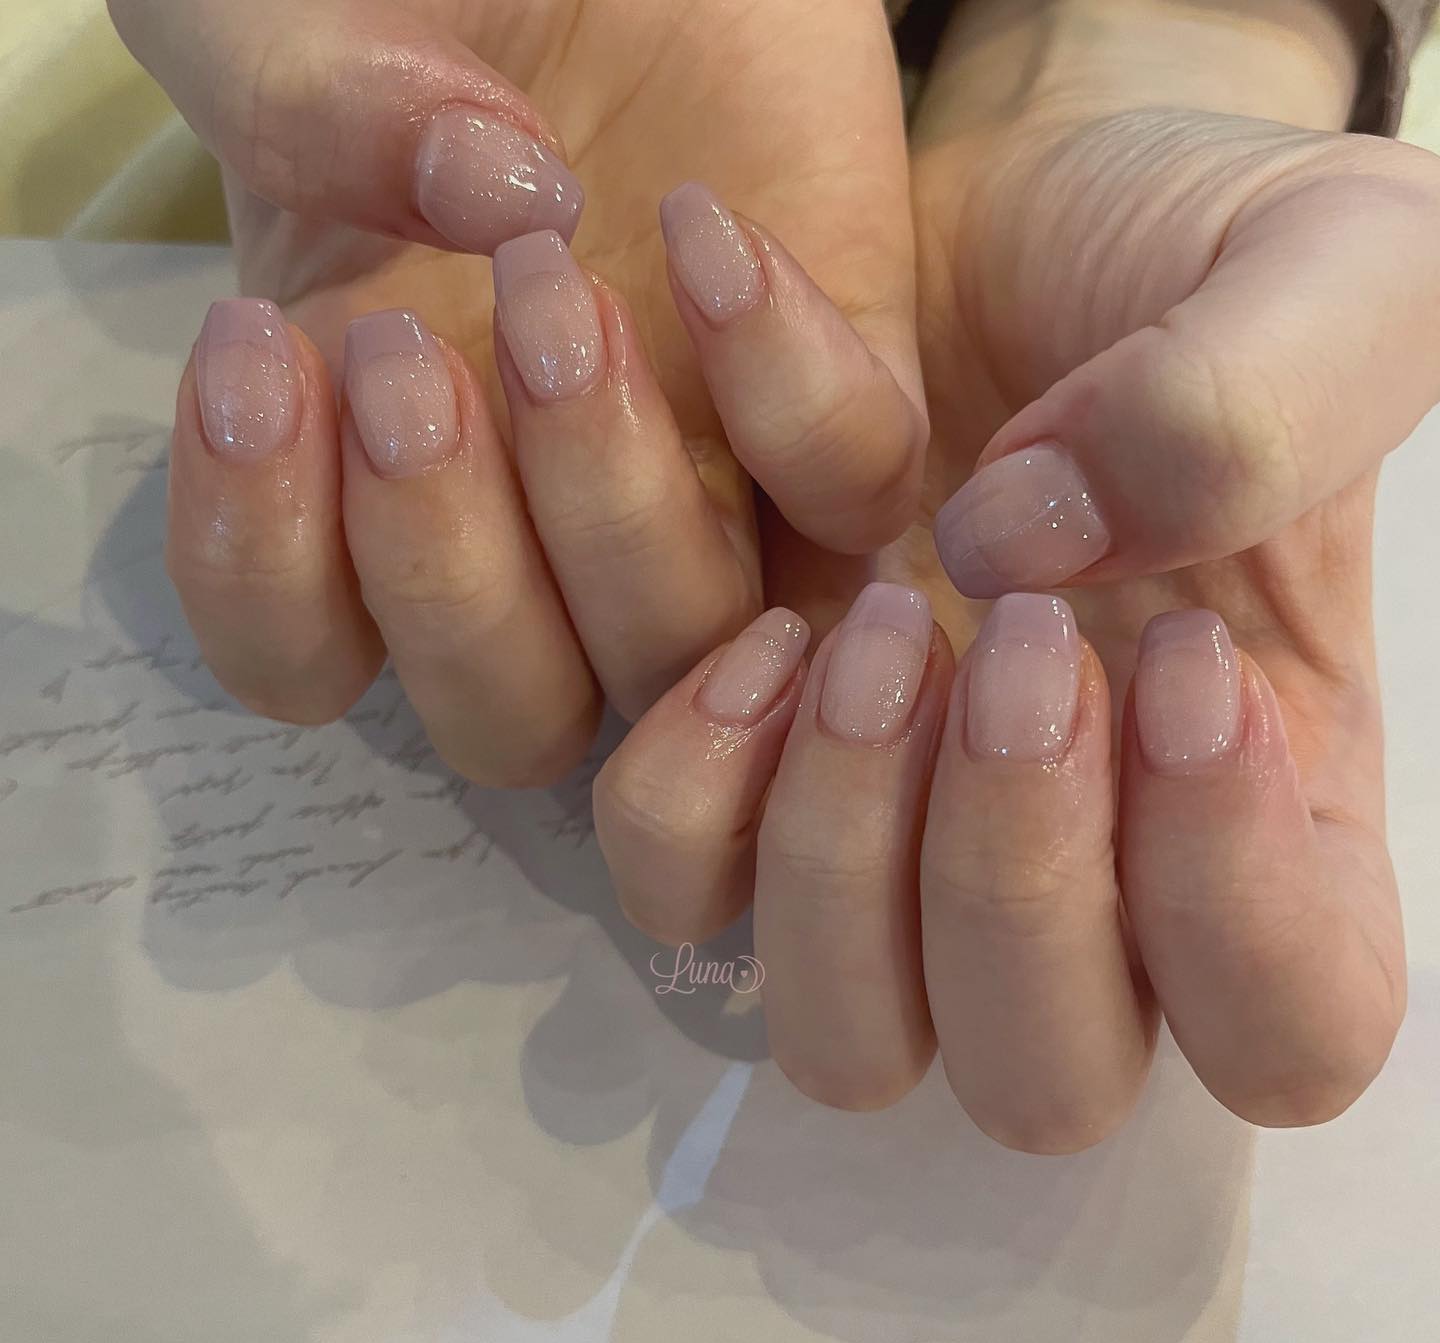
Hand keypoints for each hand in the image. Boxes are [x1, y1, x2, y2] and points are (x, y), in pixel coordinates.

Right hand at [108, 0, 926, 781]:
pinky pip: (851, 489)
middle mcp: (542, 535)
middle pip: (511, 722)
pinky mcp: (844, 406)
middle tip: (408, 352)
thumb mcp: (282, 11)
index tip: (263, 360)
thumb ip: (298, 99)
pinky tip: (706, 232)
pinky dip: (790, 392)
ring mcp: (706, 492)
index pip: (305, 659)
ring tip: (548, 281)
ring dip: (608, 507)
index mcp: (371, 480)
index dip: (267, 571)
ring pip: (678, 651)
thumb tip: (476, 202)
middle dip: (449, 572)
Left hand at [595, 3, 1439, 1147]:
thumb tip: (1021, 555)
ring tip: (869, 624)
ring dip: (838, 852)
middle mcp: (1078, 878)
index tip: (1175, 664)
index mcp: (1265, 810)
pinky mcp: (746, 775)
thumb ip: (1250, 411)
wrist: (1002, 219)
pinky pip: (676, 882)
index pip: (1286, 1024)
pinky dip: (692, 782)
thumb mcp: (1318, 274)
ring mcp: (893, 849)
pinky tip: (759, 624)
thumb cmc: (1186, 256)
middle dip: (1010, 882)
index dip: (1226, 900)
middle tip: (1006, 642)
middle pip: (1038, 1081)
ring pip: (841, 1037)